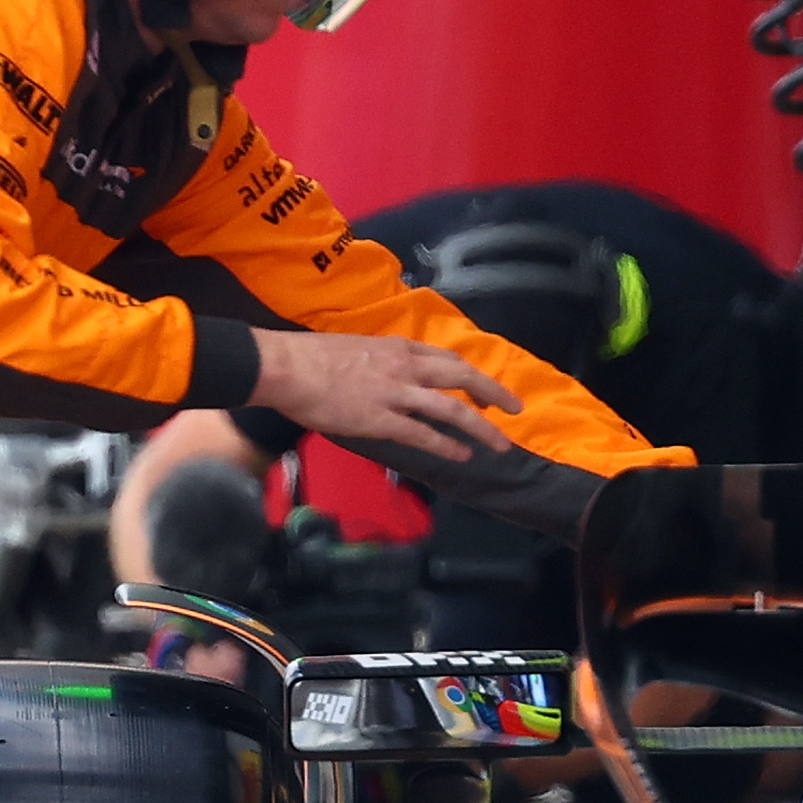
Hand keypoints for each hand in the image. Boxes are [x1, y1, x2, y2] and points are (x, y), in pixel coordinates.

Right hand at [250, 325, 512, 468]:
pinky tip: (462, 456)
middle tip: (515, 409)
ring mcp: (395, 393)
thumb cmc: (311, 358)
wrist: (286, 367)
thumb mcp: (356, 347)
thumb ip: (380, 361)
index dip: (469, 374)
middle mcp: (404, 367)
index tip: (483, 386)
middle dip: (493, 393)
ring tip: (501, 444)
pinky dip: (447, 446)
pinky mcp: (382, 420)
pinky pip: (424, 434)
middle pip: (462, 376)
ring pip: (452, 408)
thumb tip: (387, 375)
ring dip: (482, 427)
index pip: (445, 358)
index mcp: (398, 347)